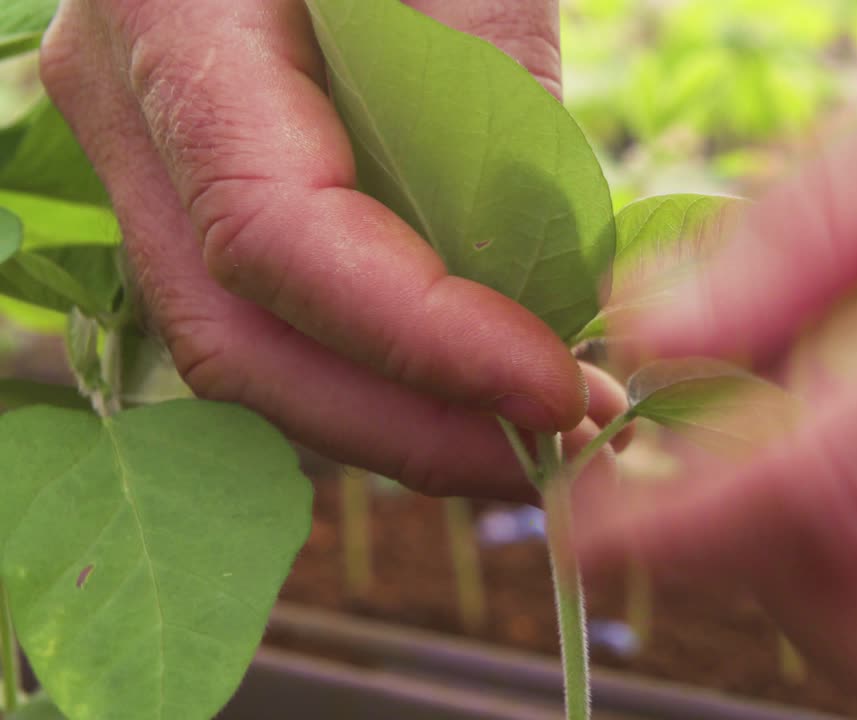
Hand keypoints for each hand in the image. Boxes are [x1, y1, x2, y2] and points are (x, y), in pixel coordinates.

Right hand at [40, 0, 623, 499]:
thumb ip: (495, 89)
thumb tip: (546, 276)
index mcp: (173, 25)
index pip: (277, 237)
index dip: (422, 339)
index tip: (557, 388)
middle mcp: (126, 108)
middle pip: (241, 338)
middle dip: (405, 426)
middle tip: (548, 450)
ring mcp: (149, 154)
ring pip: (246, 348)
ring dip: (391, 418)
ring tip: (520, 434)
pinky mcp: (199, 182)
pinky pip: (272, 312)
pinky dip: (370, 373)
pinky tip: (464, 388)